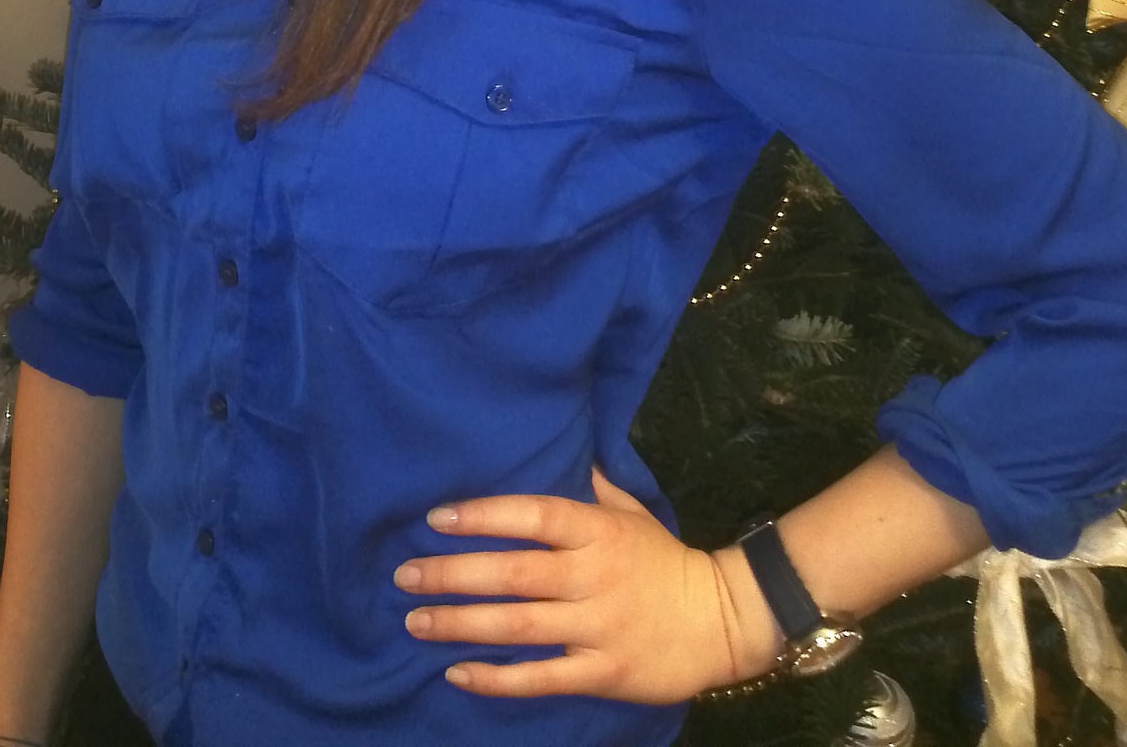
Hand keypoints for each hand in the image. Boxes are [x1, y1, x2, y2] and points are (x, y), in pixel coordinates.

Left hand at [391, 463, 743, 702]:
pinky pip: (540, 677)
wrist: (721, 621)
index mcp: (597, 531)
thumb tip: (559, 446)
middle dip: (452, 574)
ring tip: (415, 621)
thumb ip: (588, 486)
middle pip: (513, 573)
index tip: (437, 517)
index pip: (533, 515)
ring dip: (460, 624)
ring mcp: (596, 626)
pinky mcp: (601, 673)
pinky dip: (496, 679)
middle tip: (404, 575)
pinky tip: (457, 674)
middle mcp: (592, 576)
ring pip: (517, 626)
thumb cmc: (664, 560)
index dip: (483, 515)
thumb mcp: (630, 511)